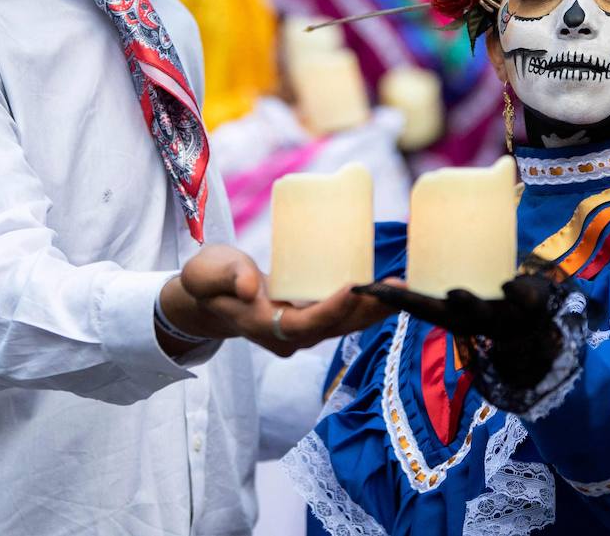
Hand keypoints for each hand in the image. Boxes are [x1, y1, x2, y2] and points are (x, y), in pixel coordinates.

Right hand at [161, 245, 391, 356]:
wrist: (210, 297)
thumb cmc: (208, 281)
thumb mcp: (207, 272)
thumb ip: (227, 276)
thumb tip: (251, 288)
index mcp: (263, 326)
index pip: (303, 325)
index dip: (330, 310)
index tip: (354, 287)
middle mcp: (287, 336)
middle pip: (333, 328)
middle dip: (366, 311)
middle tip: (395, 288)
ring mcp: (300, 331)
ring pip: (343, 325)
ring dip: (373, 310)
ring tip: (402, 289)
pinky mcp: (310, 319)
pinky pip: (342, 317)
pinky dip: (365, 305)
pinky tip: (387, 291)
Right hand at [356, 262, 581, 405]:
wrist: (546, 323)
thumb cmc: (497, 297)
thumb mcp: (469, 286)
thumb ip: (450, 258)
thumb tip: (423, 214)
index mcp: (453, 313)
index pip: (417, 305)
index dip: (389, 298)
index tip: (363, 287)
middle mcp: (472, 319)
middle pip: (445, 315)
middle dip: (423, 305)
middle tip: (401, 291)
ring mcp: (500, 316)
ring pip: (481, 312)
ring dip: (466, 304)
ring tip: (455, 292)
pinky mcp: (528, 307)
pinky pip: (522, 301)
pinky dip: (515, 293)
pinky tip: (511, 285)